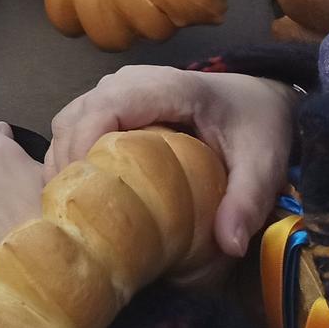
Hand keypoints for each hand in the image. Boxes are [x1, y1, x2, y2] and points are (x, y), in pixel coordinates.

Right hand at [45, 64, 298, 257]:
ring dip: (64, 163)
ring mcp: (115, 89)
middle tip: (77, 216)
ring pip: (67, 120)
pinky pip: (74, 124)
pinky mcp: (109, 103)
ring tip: (76, 209)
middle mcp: (129, 81)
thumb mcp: (264, 164)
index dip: (84, 146)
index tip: (85, 194)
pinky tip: (81, 192)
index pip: (106, 108)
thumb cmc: (256, 126)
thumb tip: (228, 246)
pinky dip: (69, 156)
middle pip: (76, 117)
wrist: (255, 98)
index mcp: (165, 86)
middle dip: (67, 165)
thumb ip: (247, 201)